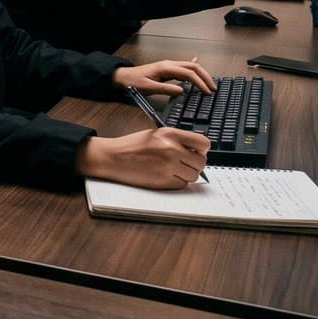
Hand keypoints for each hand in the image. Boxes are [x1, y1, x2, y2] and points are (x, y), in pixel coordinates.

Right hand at [75, 128, 210, 188]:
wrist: (113, 157)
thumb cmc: (132, 146)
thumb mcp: (156, 134)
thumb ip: (177, 140)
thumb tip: (197, 150)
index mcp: (171, 134)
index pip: (203, 143)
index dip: (202, 150)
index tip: (197, 152)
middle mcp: (172, 149)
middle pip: (201, 162)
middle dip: (195, 164)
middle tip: (184, 164)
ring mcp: (168, 166)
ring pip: (193, 176)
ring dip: (186, 175)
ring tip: (172, 169)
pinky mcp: (163, 181)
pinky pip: (181, 184)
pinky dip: (176, 182)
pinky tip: (164, 175)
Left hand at [115, 59, 213, 94]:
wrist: (123, 77)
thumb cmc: (134, 82)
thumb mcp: (149, 88)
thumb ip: (165, 89)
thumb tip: (182, 91)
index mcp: (166, 68)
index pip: (189, 73)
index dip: (200, 82)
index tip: (207, 92)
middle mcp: (169, 64)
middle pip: (193, 67)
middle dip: (205, 76)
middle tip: (213, 88)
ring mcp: (169, 66)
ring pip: (190, 67)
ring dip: (201, 74)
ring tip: (209, 85)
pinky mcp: (168, 70)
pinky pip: (184, 68)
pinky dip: (194, 71)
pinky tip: (199, 71)